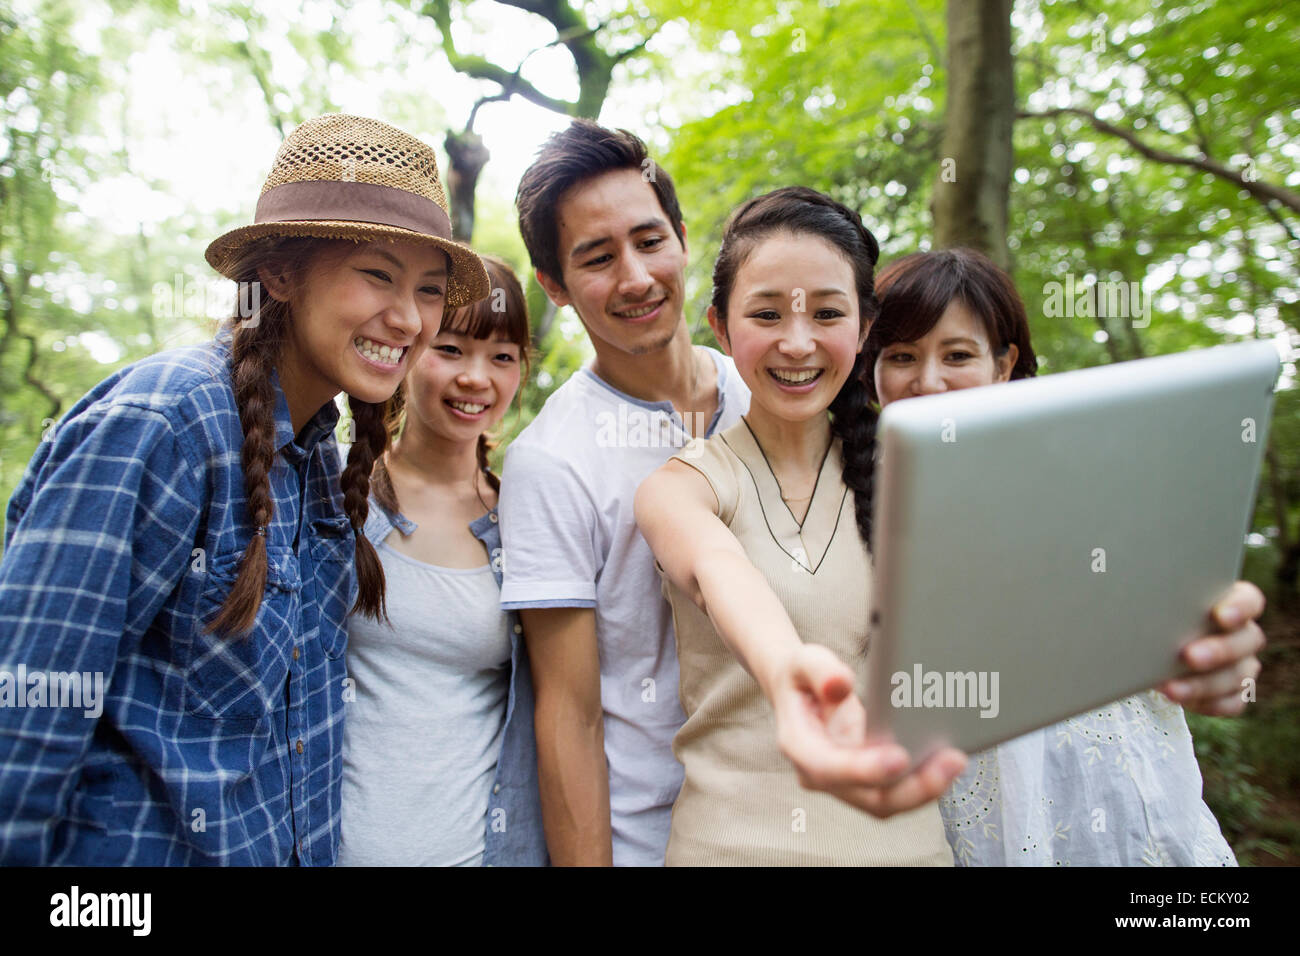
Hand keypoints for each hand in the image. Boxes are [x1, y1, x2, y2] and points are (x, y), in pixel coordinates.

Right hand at [769, 644, 966, 818]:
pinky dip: (924, 781)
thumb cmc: (802, 677)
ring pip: (888, 802)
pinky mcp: (868, 782)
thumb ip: (820, 670)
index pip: (829, 768)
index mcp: (799, 746)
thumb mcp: (802, 660)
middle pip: (869, 798)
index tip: (900, 758)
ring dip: (925, 788)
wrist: (800, 692)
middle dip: (913, 787)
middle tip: (952, 760)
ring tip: (956, 759)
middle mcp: (821, 774)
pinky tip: (948, 759)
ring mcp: (846, 783)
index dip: (864, 769)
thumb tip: (841, 683)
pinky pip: (898, 792)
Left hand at [1159, 580, 1265, 715]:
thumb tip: (1135, 606)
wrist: (1149, 648)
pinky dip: (1208, 704)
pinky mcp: (1235, 692)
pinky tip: (1182, 701)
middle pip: (1246, 641)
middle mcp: (1242, 633)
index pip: (1249, 601)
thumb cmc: (1154, 617)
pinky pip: (1233, 703)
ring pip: (1238, 676)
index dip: (1239, 608)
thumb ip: (1160, 604)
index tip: (1220, 615)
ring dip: (1204, 684)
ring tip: (1170, 688)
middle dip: (1219, 650)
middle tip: (1188, 656)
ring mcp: (1243, 664)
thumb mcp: (1156, 607)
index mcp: (1229, 603)